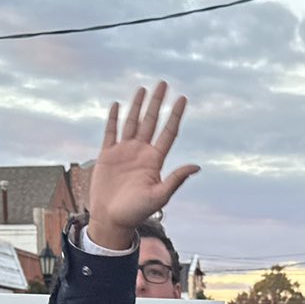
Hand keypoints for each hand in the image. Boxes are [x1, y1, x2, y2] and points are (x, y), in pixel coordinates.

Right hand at [87, 82, 199, 249]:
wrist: (111, 220)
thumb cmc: (136, 212)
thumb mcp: (159, 196)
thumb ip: (176, 179)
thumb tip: (197, 166)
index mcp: (154, 161)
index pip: (168, 132)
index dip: (175, 115)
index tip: (183, 98)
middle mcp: (141, 153)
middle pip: (151, 121)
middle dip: (157, 103)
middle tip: (163, 83)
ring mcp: (124, 152)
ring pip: (132, 123)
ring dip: (137, 106)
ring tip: (143, 89)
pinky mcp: (107, 155)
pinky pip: (111, 132)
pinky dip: (114, 118)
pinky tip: (118, 105)